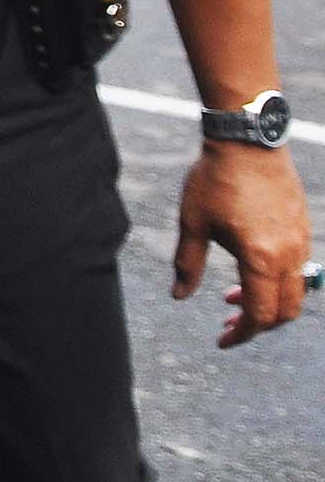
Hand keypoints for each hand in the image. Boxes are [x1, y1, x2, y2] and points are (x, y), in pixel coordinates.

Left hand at [173, 143, 311, 347]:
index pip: (259, 314)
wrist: (248, 140)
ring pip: (296, 291)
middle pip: (286, 310)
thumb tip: (179, 296)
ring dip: (268, 302)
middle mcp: (289, 253)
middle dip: (258, 325)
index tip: (222, 341)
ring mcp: (301, 240)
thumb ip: (188, 264)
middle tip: (227, 324)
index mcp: (261, 258)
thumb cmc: (216, 180)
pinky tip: (248, 271)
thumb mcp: (193, 224)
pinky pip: (299, 268)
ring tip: (231, 297)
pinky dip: (277, 281)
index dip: (242, 334)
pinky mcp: (303, 227)